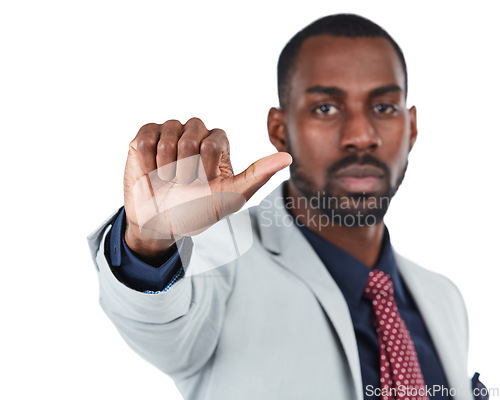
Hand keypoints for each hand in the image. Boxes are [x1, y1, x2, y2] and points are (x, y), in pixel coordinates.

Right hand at [123, 118, 291, 257]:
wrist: (159, 225)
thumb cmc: (196, 211)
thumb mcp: (229, 198)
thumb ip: (257, 175)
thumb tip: (288, 157)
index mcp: (217, 144)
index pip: (214, 140)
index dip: (205, 166)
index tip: (203, 185)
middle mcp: (195, 134)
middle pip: (192, 134)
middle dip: (186, 167)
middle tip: (183, 184)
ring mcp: (170, 133)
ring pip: (169, 134)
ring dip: (166, 166)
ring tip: (166, 179)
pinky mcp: (146, 137)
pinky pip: (147, 138)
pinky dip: (147, 162)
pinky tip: (151, 173)